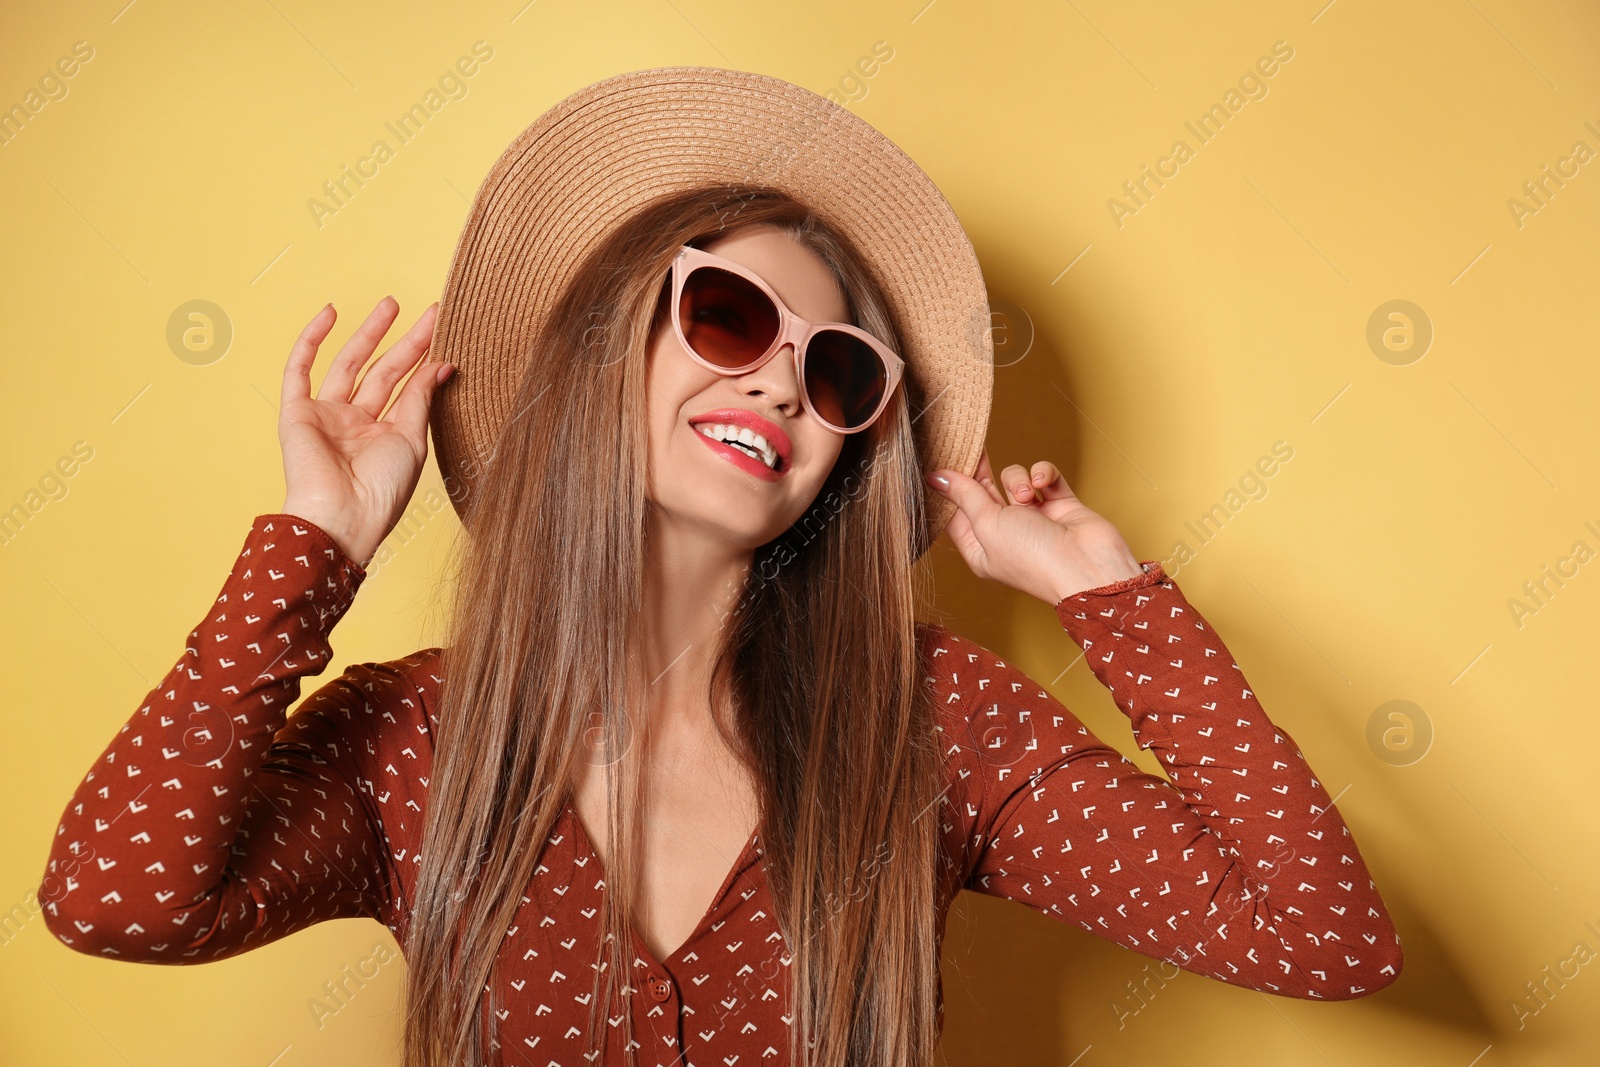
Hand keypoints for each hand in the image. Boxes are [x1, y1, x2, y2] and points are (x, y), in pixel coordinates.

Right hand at [277, 298, 452, 566]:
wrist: (343, 517)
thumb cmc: (382, 490)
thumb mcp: (411, 439)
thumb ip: (421, 398)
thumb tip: (441, 363)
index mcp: (385, 434)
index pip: (408, 386)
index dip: (426, 357)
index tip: (445, 329)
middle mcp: (356, 423)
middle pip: (384, 371)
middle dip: (406, 341)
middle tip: (430, 312)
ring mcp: (326, 416)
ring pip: (348, 364)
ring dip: (369, 333)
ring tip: (392, 304)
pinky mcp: (297, 413)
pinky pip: (299, 370)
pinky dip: (311, 340)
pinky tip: (330, 313)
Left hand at [926, 449, 1144, 603]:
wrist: (1088, 566)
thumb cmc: (1034, 557)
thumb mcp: (987, 524)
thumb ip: (964, 495)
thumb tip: (935, 476)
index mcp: (980, 548)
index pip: (956, 512)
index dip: (949, 487)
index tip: (942, 459)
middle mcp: (1004, 534)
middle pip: (983, 492)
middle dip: (980, 472)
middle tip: (972, 444)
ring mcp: (1033, 518)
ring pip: (1015, 480)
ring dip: (1019, 480)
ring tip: (1028, 496)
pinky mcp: (1059, 505)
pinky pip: (1044, 477)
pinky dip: (1044, 474)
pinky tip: (1044, 483)